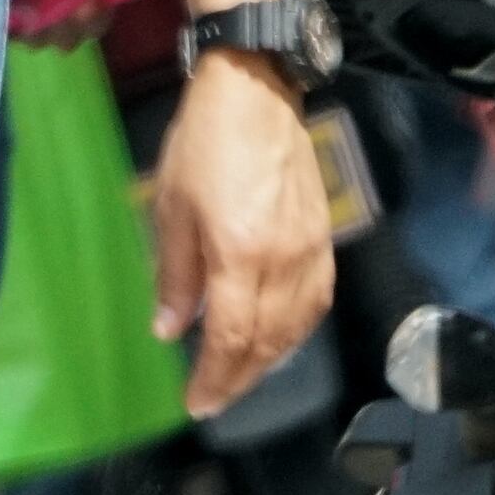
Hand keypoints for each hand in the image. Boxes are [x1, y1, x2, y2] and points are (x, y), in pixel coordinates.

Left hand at [147, 52, 335, 416]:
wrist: (257, 91)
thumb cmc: (203, 143)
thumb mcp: (172, 207)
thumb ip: (174, 275)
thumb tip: (169, 331)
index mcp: (240, 255)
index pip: (231, 339)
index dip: (214, 378)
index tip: (196, 403)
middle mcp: (283, 262)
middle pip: (267, 342)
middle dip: (239, 378)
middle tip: (214, 399)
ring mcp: (310, 250)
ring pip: (297, 327)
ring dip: (270, 360)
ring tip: (241, 374)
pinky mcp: (325, 237)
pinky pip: (316, 301)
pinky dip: (298, 329)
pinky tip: (279, 335)